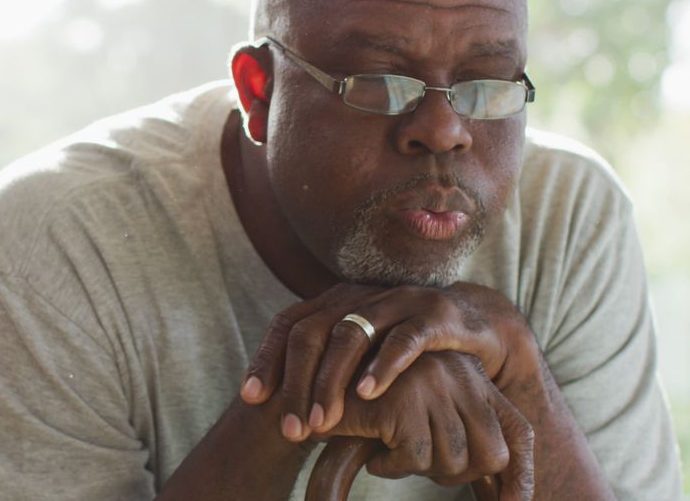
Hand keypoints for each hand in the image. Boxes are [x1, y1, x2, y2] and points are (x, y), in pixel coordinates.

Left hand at [239, 282, 532, 436]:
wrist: (474, 327)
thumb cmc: (404, 349)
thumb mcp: (358, 357)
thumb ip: (324, 372)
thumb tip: (279, 406)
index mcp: (334, 301)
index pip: (288, 324)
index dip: (267, 359)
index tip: (251, 398)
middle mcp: (359, 295)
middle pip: (312, 333)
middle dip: (297, 383)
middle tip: (291, 428)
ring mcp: (395, 301)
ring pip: (350, 335)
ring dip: (332, 382)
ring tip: (323, 422)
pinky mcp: (434, 315)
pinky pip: (404, 339)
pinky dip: (383, 366)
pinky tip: (367, 394)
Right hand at [315, 351, 534, 498]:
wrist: (315, 391)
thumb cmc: (372, 412)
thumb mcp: (427, 422)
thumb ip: (466, 444)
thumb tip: (512, 498)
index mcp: (472, 377)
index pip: (518, 434)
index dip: (521, 478)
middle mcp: (460, 374)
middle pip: (492, 455)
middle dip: (457, 475)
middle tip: (417, 463)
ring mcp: (433, 383)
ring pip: (455, 460)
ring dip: (420, 470)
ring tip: (391, 451)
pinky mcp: (404, 398)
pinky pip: (416, 458)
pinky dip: (393, 468)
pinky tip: (376, 453)